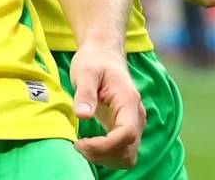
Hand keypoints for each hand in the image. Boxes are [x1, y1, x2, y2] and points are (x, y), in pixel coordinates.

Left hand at [70, 44, 144, 169]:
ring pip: (127, 157)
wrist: (104, 54)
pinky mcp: (126, 129)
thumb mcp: (85, 70)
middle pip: (128, 150)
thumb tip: (82, 116)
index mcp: (128, 100)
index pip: (126, 134)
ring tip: (83, 146)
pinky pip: (122, 152)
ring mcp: (133, 124)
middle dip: (103, 155)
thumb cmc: (94, 60)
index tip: (82, 143)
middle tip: (78, 145)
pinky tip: (89, 146)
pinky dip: (107, 156)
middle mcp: (136, 115)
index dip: (105, 146)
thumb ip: (85, 92)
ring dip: (105, 159)